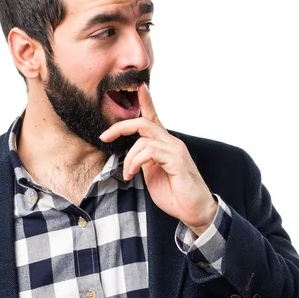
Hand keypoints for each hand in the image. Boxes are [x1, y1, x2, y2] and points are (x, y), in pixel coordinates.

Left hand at [99, 83, 217, 234]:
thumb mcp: (152, 174)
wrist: (193, 211)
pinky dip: (135, 161)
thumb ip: (144, 160)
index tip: (140, 86)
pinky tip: (133, 174)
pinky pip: (149, 151)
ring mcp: (175, 149)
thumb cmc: (174, 194)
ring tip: (128, 174)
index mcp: (164, 144)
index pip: (153, 118)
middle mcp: (171, 142)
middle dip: (120, 127)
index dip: (146, 102)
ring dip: (129, 158)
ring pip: (143, 139)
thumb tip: (131, 154)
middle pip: (143, 123)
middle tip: (105, 137)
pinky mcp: (177, 160)